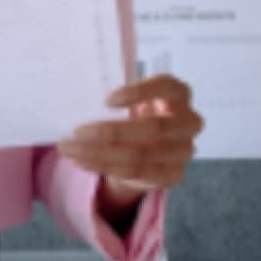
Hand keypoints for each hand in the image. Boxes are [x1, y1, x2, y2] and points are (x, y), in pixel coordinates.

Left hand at [62, 75, 202, 219]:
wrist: (151, 146)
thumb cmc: (138, 113)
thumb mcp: (132, 100)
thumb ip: (117, 100)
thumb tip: (79, 103)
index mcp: (179, 93)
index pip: (166, 86)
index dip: (138, 92)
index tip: (107, 100)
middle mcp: (188, 122)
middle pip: (153, 127)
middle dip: (110, 132)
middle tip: (77, 132)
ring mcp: (184, 151)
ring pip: (140, 155)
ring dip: (99, 154)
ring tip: (71, 149)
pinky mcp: (173, 175)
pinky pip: (135, 173)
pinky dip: (104, 167)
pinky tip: (82, 161)